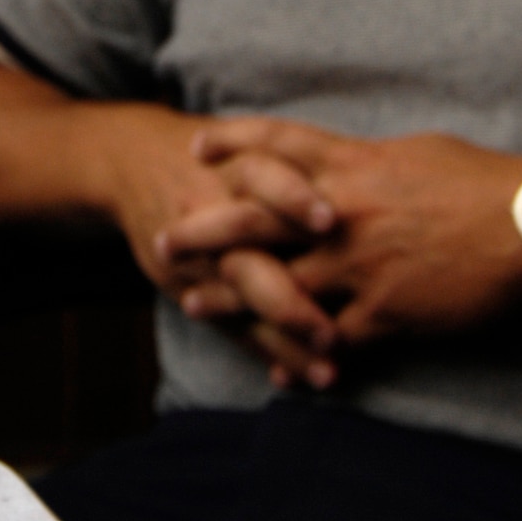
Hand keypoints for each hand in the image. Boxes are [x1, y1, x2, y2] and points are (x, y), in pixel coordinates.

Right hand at [79, 105, 339, 379]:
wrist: (134, 162)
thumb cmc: (215, 156)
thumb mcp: (250, 143)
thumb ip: (303, 161)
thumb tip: (387, 172)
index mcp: (236, 168)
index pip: (262, 175)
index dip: (292, 196)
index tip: (329, 221)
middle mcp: (216, 213)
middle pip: (249, 260)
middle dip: (287, 293)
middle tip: (334, 328)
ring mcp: (203, 255)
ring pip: (244, 299)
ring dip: (287, 337)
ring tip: (330, 368)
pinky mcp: (192, 285)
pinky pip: (232, 326)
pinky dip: (267, 351)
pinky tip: (299, 377)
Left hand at [164, 119, 521, 371]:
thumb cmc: (478, 181)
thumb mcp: (413, 153)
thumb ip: (366, 162)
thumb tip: (346, 161)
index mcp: (352, 165)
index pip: (279, 145)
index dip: (235, 142)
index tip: (194, 146)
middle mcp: (341, 214)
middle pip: (255, 219)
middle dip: (204, 229)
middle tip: (162, 236)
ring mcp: (358, 266)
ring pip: (277, 285)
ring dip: (230, 299)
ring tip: (191, 305)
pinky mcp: (384, 312)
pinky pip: (331, 339)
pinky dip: (301, 356)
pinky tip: (278, 370)